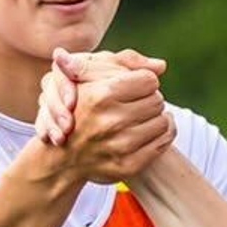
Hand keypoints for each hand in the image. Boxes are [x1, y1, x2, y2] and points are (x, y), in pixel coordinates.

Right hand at [38, 47, 164, 145]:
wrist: (63, 156)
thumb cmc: (79, 106)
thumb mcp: (90, 76)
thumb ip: (124, 62)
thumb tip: (162, 65)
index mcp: (101, 96)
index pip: (149, 80)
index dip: (143, 80)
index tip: (136, 85)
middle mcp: (111, 122)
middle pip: (157, 100)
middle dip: (149, 98)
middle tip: (138, 101)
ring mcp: (121, 146)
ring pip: (162, 121)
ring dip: (156, 116)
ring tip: (142, 115)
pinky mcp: (129, 165)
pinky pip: (162, 141)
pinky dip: (162, 133)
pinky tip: (150, 128)